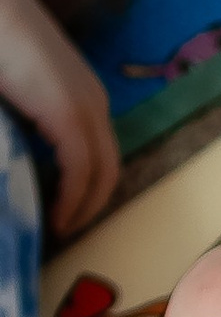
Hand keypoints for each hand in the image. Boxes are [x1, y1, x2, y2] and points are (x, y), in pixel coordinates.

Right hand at [0, 0, 116, 239]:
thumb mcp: (17, 89)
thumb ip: (29, 117)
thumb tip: (26, 147)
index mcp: (83, 94)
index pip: (99, 152)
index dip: (88, 187)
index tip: (67, 210)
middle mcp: (94, 102)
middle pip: (108, 169)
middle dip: (90, 204)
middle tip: (66, 227)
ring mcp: (86, 106)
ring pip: (101, 174)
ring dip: (83, 207)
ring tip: (61, 227)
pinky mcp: (70, 113)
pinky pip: (82, 171)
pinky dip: (73, 200)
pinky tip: (57, 218)